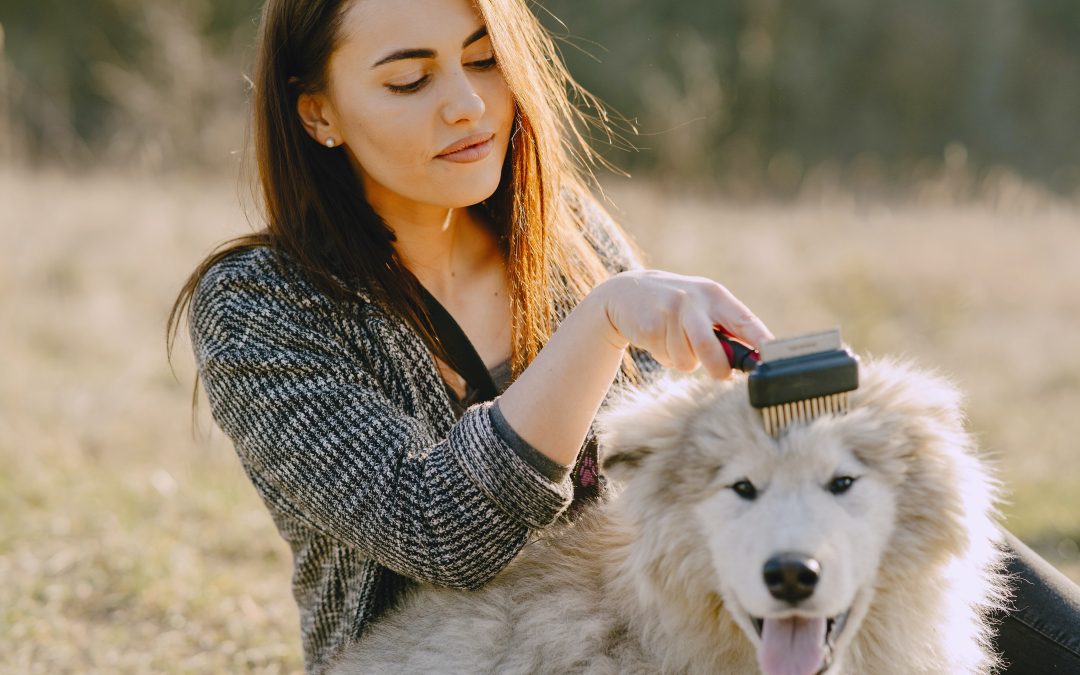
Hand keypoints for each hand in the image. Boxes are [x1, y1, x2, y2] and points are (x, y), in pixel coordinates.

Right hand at [594, 269, 772, 377]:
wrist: (626, 292)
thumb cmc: (676, 307)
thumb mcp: (703, 308)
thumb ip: (726, 329)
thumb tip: (753, 360)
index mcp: (715, 295)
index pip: (745, 321)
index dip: (761, 342)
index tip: (774, 359)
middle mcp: (694, 299)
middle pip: (711, 346)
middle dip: (718, 368)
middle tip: (721, 375)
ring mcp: (669, 312)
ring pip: (688, 360)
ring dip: (685, 361)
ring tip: (675, 342)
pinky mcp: (649, 326)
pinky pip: (667, 358)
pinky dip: (666, 357)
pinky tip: (658, 339)